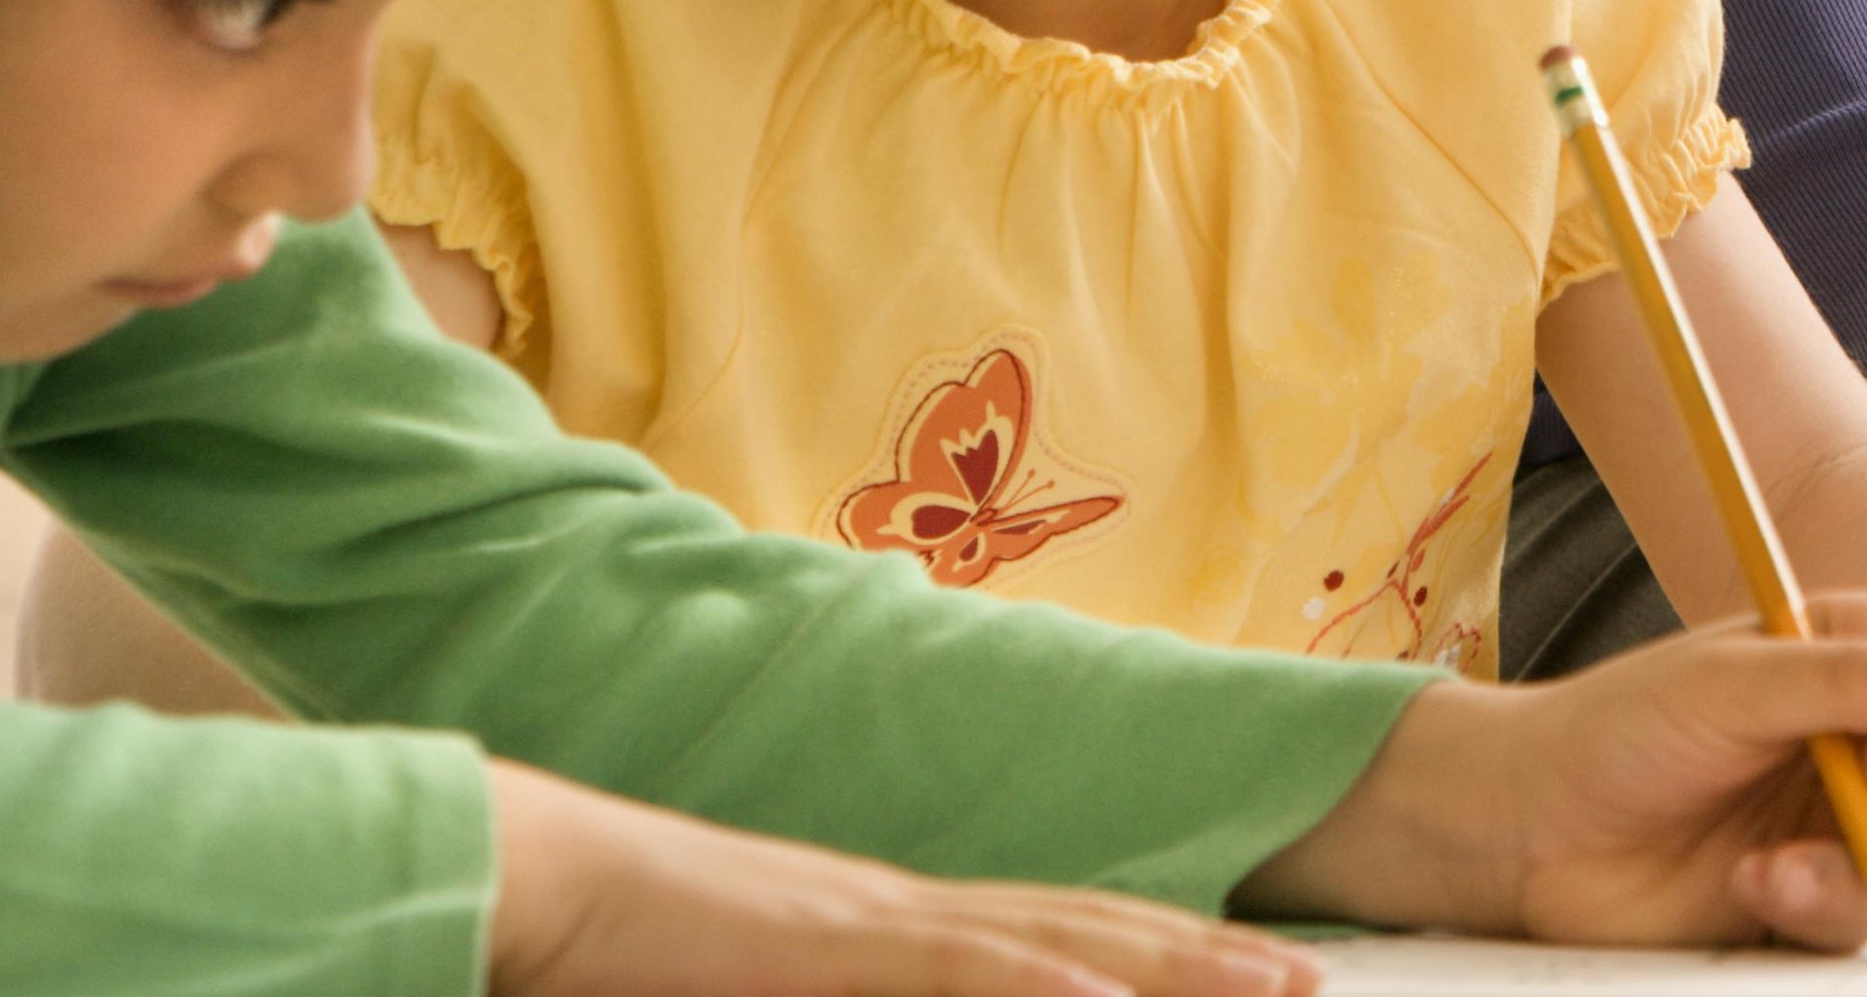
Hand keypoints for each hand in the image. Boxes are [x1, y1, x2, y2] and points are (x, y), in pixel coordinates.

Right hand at [480, 761, 1320, 996]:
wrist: (548, 880)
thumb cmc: (641, 947)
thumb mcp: (781, 984)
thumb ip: (861, 987)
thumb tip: (897, 993)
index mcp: (900, 922)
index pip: (1066, 933)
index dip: (1170, 952)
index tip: (1261, 973)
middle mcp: (912, 909)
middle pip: (1096, 928)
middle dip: (1214, 961)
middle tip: (1319, 985)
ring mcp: (879, 920)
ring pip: (1059, 941)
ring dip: (1173, 967)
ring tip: (1273, 989)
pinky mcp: (832, 946)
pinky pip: (958, 968)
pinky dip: (1046, 982)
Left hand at [1247, 592, 1866, 948]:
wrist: (1532, 831)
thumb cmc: (1614, 730)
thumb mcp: (1726, 683)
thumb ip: (1840, 677)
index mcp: (1853, 651)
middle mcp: (1866, 734)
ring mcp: (1846, 818)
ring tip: (1784, 862)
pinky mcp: (1815, 895)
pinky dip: (1824, 905)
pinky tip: (1755, 884)